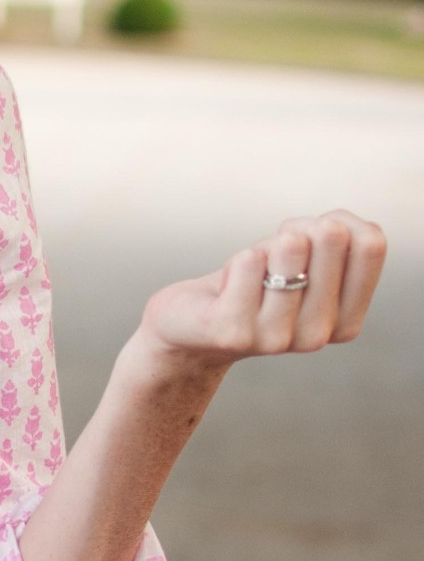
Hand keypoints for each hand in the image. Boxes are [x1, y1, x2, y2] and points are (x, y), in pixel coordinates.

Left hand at [134, 210, 386, 373]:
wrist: (191, 327)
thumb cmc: (256, 283)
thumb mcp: (307, 260)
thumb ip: (341, 237)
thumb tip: (336, 226)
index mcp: (346, 322)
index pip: (370, 243)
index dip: (338, 221)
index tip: (310, 241)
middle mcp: (318, 336)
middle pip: (331, 237)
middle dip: (297, 229)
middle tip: (271, 258)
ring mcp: (277, 339)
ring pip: (290, 247)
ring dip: (264, 247)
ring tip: (250, 274)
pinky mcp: (234, 332)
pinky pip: (249, 262)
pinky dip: (236, 261)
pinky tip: (226, 289)